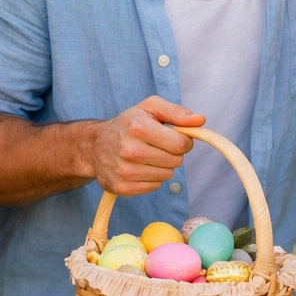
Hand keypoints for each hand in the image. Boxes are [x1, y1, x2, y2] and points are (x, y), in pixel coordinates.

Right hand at [88, 96, 204, 195]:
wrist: (95, 145)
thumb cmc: (128, 124)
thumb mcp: (150, 108)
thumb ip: (177, 112)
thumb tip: (200, 120)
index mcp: (138, 127)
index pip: (180, 144)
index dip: (183, 141)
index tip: (174, 137)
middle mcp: (130, 150)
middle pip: (176, 161)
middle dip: (172, 153)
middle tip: (157, 145)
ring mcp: (125, 171)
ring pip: (167, 175)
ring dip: (162, 166)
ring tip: (146, 155)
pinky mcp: (123, 187)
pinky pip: (155, 186)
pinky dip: (152, 178)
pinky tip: (139, 167)